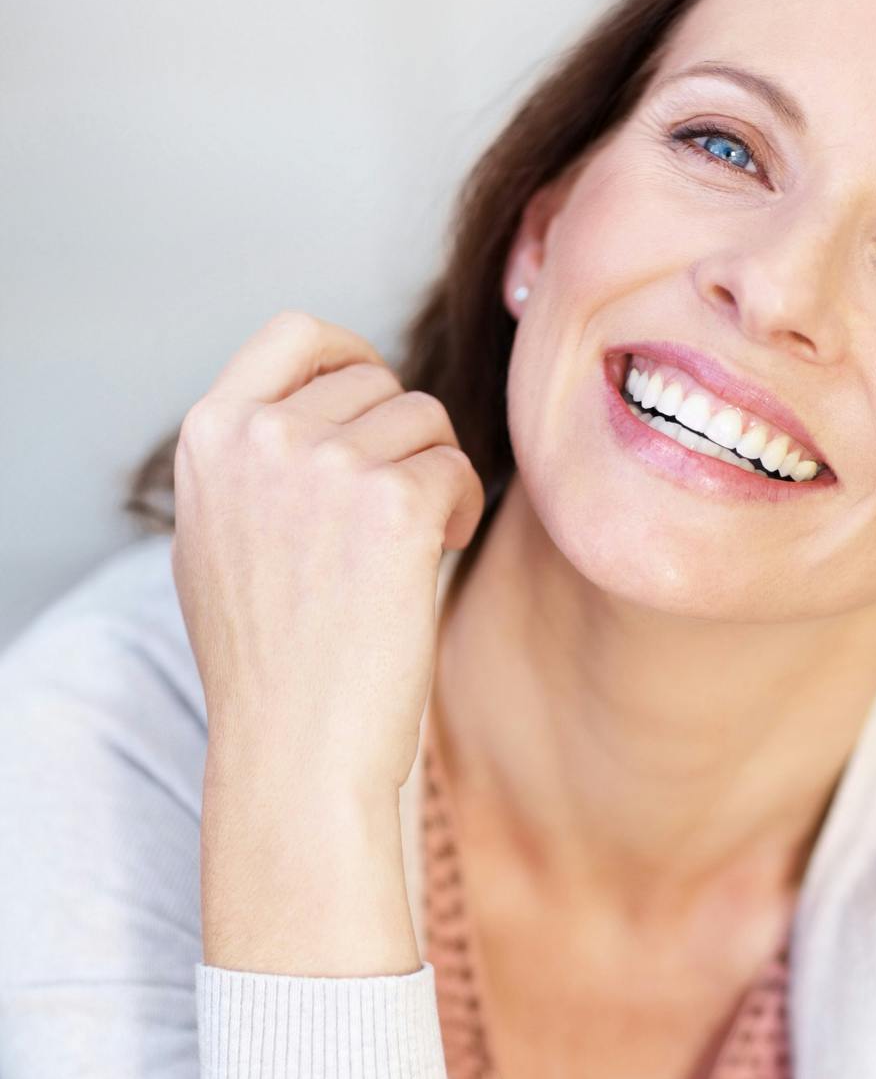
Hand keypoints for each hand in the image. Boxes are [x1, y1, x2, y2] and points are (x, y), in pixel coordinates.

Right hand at [172, 308, 483, 799]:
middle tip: (397, 512)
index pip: (294, 334)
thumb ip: (251, 463)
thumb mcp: (217, 537)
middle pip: (376, 381)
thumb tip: (314, 408)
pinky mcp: (394, 503)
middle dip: (401, 438)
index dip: (350, 352)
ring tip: (411, 544)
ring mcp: (326, 465)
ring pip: (425, 419)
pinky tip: (435, 558)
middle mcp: (261, 437)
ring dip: (434, 474)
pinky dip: (461, 508)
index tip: (376, 393)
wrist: (294, 745)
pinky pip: (457, 467)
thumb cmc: (266, 660)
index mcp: (209, 436)